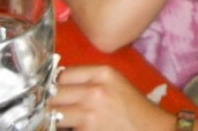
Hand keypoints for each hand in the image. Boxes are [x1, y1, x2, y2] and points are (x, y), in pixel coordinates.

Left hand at [49, 65, 172, 129]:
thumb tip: (58, 84)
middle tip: (47, 107)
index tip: (51, 91)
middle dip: (49, 102)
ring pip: (52, 114)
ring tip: (53, 120)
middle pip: (54, 94)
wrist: (150, 129)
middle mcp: (94, 91)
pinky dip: (60, 129)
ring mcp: (89, 115)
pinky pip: (61, 129)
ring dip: (51, 118)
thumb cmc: (132, 106)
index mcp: (103, 73)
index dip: (55, 84)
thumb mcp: (114, 82)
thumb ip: (90, 79)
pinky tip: (68, 128)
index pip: (63, 74)